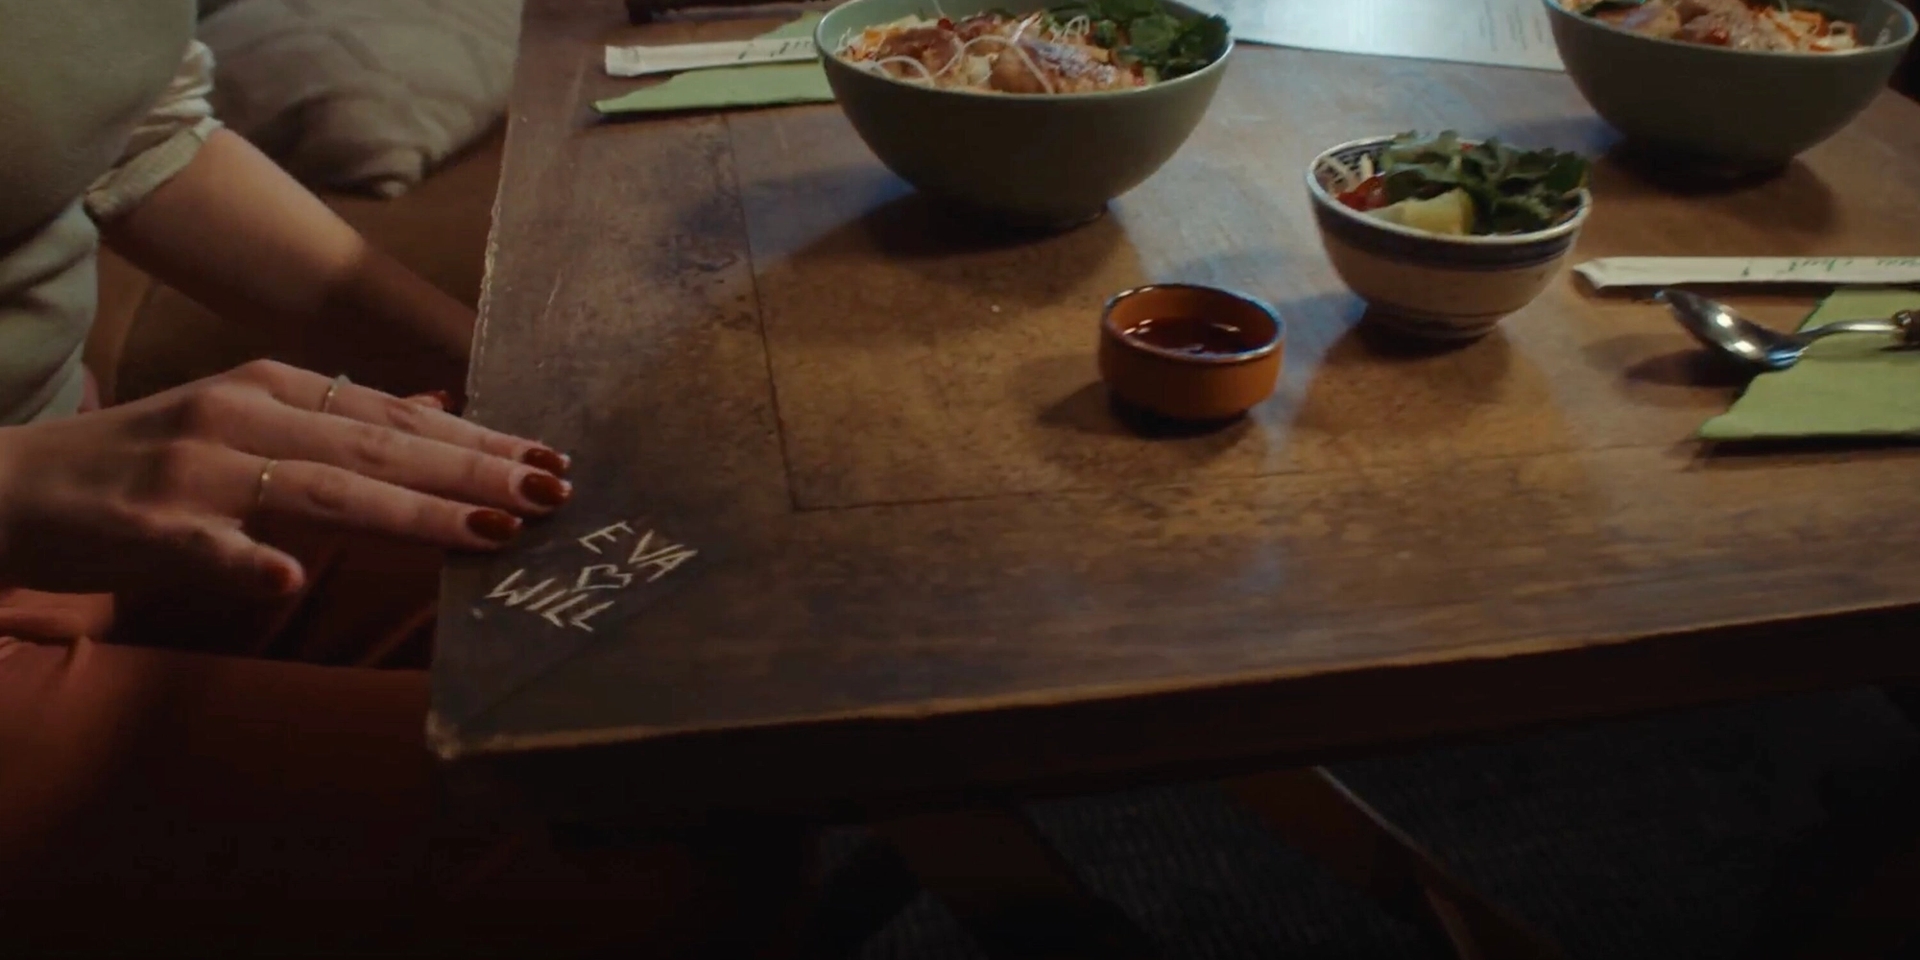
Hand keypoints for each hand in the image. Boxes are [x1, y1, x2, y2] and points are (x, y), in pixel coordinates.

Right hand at [0, 360, 571, 597]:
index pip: (397, 416)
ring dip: (410, 513)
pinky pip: (205, 549)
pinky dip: (246, 563)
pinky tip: (286, 580)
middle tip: (552, 493)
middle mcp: (244, 417)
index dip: (478, 438)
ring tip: (486, 531)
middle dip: (474, 471)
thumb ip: (343, 416)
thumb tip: (440, 404)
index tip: (552, 458)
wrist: (10, 486)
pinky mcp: (146, 528)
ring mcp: (196, 473)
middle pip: (379, 448)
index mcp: (274, 390)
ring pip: (320, 491)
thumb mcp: (249, 417)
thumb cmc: (144, 460)